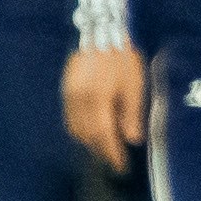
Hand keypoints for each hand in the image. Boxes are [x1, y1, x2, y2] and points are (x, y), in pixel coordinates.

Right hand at [62, 45, 145, 171]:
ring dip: (90, 142)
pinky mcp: (66, 90)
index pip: (103, 134)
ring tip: (105, 150)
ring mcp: (68, 95)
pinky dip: (80, 129)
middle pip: (87, 134)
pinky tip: (92, 132)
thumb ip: (131, 113)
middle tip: (115, 162)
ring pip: (75, 128)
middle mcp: (78, 100)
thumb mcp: (135, 85)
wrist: (101, 33)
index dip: (112, 153)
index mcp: (97, 98)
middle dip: (101, 150)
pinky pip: (70, 117)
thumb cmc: (123, 59)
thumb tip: (132, 140)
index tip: (122, 167)